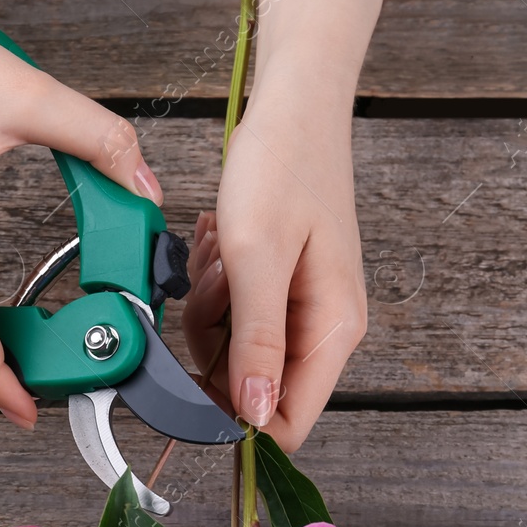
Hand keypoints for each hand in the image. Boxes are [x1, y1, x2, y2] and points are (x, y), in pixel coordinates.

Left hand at [182, 100, 366, 451]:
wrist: (293, 104)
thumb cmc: (285, 164)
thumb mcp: (257, 255)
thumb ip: (255, 340)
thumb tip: (255, 413)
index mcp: (333, 329)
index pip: (289, 422)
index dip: (239, 422)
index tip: (194, 388)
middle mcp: (322, 327)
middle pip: (250, 387)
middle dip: (215, 345)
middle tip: (217, 283)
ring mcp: (300, 308)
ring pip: (230, 350)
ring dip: (209, 308)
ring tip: (221, 253)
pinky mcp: (278, 288)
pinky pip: (230, 315)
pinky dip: (213, 287)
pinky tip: (221, 246)